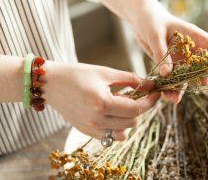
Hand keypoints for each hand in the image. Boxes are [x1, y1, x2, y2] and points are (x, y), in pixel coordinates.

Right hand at [43, 62, 159, 140]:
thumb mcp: (106, 72)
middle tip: (139, 94)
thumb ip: (130, 79)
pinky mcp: (86, 131)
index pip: (136, 109)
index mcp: (102, 103)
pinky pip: (111, 136)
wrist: (51, 83)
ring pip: (124, 131)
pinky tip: (114, 112)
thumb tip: (149, 84)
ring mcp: (91, 128)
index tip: (156, 92)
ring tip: (124, 103)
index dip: (150, 101)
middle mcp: (96, 120)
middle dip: (140, 107)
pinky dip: (118, 126)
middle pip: (132, 121)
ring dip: (129, 118)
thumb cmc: (77, 74)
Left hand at [132, 6, 207, 102]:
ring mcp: (181, 58)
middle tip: (201, 83)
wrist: (141, 21)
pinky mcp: (171, 65)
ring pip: (188, 76)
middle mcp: (190, 49)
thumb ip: (162, 53)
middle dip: (205, 76)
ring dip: (185, 87)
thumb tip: (167, 74)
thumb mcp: (156, 36)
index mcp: (193, 36)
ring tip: (176, 98)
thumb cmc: (151, 22)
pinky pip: (175, 79)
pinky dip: (172, 88)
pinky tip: (169, 97)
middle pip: (204, 65)